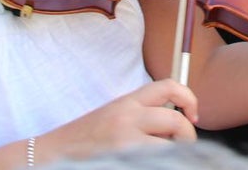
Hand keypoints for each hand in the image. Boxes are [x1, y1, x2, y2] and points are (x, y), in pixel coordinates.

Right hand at [35, 79, 197, 162]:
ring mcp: (125, 142)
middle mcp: (127, 117)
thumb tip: (177, 119)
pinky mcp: (124, 159)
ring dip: (176, 154)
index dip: (189, 98)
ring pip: (170, 146)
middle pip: (176, 119)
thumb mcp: (114, 116)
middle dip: (187, 135)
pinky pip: (157, 161)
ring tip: (167, 159)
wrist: (54, 153)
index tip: (193, 115)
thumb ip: (141, 113)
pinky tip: (152, 164)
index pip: (168, 86)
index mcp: (127, 101)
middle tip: (183, 147)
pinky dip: (163, 163)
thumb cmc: (86, 138)